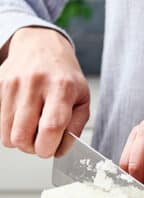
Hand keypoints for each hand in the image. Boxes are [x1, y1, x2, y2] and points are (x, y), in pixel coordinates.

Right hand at [0, 27, 89, 156]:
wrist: (41, 46)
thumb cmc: (63, 76)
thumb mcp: (82, 99)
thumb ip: (75, 128)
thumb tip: (59, 151)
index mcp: (62, 87)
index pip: (51, 127)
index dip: (48, 147)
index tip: (50, 149)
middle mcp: (35, 83)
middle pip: (22, 136)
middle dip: (31, 147)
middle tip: (40, 138)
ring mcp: (12, 83)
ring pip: (6, 133)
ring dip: (18, 138)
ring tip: (31, 126)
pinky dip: (8, 126)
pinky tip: (20, 115)